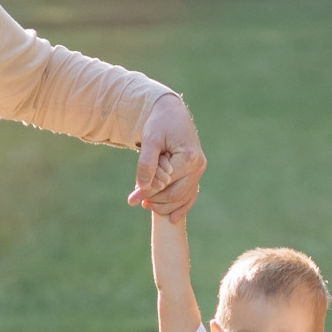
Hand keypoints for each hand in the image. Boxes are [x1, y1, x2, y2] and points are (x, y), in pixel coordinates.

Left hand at [130, 93, 204, 217]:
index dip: (148, 191)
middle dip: (156, 200)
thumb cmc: (160, 123)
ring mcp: (199, 171)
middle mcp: (198, 166)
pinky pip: (190, 194)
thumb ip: (146, 163)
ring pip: (182, 197)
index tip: (132, 199)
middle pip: (175, 193)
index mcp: (189, 157)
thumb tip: (142, 187)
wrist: (172, 112)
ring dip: (165, 205)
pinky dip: (181, 206)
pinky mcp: (195, 173)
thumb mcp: (150, 140)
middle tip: (138, 202)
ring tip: (146, 205)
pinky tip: (172, 218)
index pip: (166, 183)